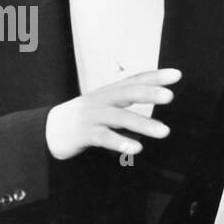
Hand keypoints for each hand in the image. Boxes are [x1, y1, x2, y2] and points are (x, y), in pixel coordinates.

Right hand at [45, 69, 180, 159]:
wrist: (47, 130)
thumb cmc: (84, 118)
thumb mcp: (105, 105)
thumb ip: (126, 100)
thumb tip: (154, 99)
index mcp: (109, 93)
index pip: (134, 81)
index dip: (154, 77)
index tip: (176, 75)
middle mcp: (101, 100)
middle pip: (126, 93)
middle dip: (148, 93)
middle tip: (170, 96)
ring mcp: (92, 117)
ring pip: (119, 117)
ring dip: (143, 124)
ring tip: (165, 131)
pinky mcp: (83, 134)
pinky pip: (103, 138)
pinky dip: (120, 142)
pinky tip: (136, 148)